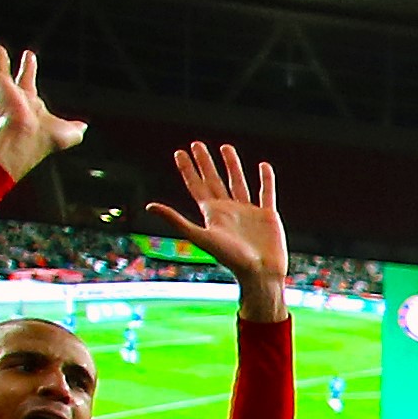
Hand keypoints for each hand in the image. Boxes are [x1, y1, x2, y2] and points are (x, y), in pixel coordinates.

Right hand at [0, 38, 81, 178]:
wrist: (27, 138)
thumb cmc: (45, 140)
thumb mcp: (69, 133)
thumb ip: (75, 128)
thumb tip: (83, 127)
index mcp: (28, 103)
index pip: (27, 80)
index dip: (28, 67)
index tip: (29, 54)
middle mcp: (12, 95)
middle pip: (4, 72)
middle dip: (1, 60)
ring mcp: (1, 89)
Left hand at [144, 142, 287, 318]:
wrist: (260, 273)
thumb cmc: (231, 259)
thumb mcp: (201, 237)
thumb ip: (176, 220)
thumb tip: (149, 206)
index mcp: (212, 213)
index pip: (196, 185)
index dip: (187, 169)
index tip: (180, 153)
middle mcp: (228, 209)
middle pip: (214, 180)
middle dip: (205, 162)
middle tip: (197, 144)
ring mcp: (248, 211)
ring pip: (238, 182)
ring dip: (232, 165)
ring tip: (226, 147)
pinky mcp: (268, 215)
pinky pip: (266, 192)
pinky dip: (266, 179)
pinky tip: (263, 166)